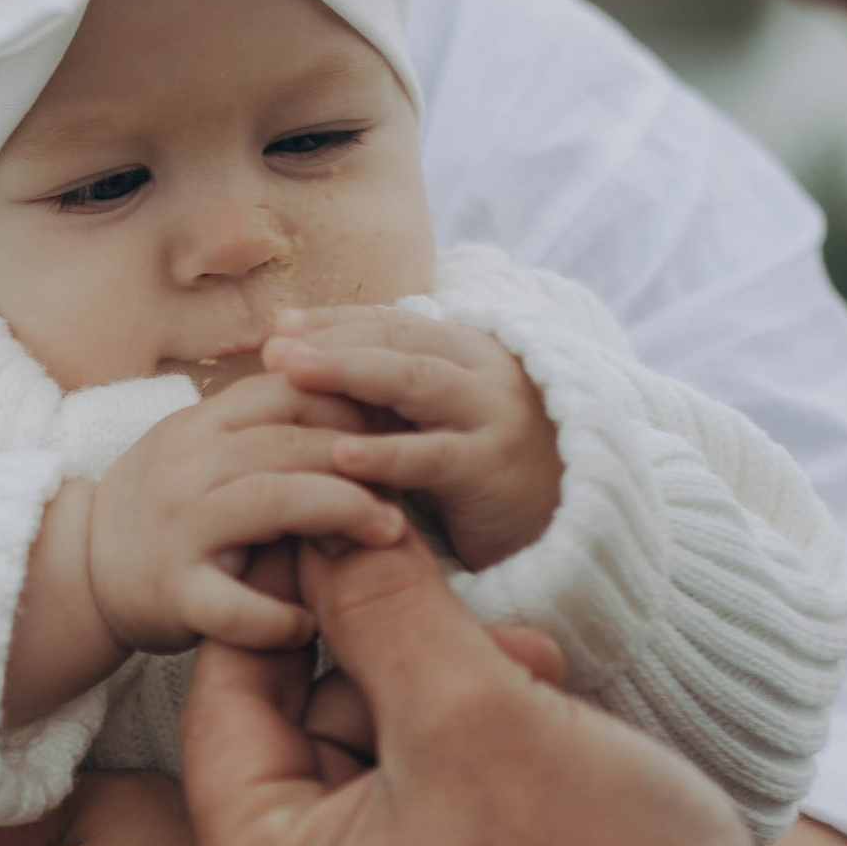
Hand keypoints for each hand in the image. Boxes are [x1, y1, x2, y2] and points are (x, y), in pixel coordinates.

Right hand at [84, 373, 406, 655]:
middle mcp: (186, 467)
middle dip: (363, 458)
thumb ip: (267, 429)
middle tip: (416, 479)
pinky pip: (238, 606)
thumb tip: (364, 406)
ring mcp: (178, 529)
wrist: (79, 574)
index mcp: (200, 426)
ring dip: (342, 513)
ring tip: (391, 533)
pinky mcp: (172, 596)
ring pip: (273, 501)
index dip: (352, 402)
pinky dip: (283, 618)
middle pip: (290, 441)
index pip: (287, 390)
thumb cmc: (166, 513)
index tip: (400, 424)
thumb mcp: (205, 452)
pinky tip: (314, 623)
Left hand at [183, 530, 806, 845]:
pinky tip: (550, 754)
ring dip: (445, 726)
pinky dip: (467, 800)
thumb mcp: (475, 710)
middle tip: (502, 631)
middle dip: (393, 673)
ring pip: (367, 806)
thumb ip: (380, 607)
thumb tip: (315, 525)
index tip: (338, 526)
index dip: (288, 602)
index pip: (227, 711)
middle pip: (298, 761)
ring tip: (544, 684)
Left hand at [264, 309, 563, 571]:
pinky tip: (342, 456)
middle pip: (397, 340)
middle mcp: (481, 371)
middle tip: (272, 346)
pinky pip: (434, 457)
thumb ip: (385, 397)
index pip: (390, 322)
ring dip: (348, 371)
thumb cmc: (483, 474)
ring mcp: (493, 415)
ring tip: (290, 372)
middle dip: (332, 338)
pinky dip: (387, 454)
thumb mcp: (436, 422)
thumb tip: (299, 365)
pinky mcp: (495, 470)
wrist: (574, 524)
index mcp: (463, 352)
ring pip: (415, 381)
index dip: (333, 321)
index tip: (277, 325)